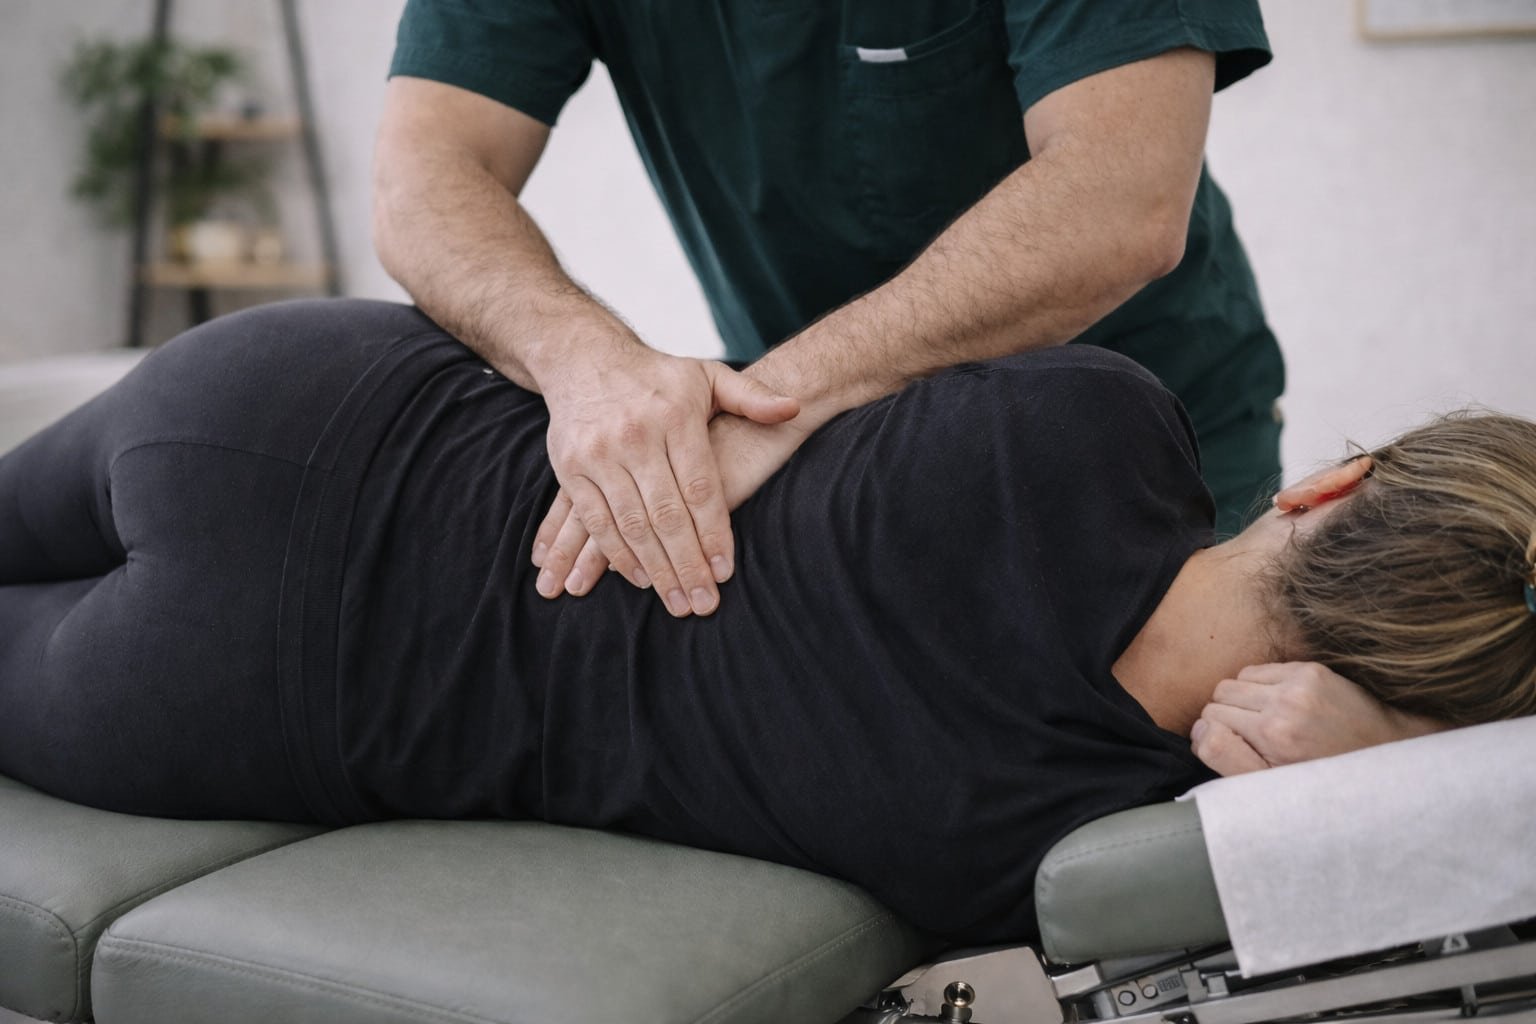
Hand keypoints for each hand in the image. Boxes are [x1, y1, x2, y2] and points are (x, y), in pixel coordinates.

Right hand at [533, 342, 796, 615]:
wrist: (583, 356)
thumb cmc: (656, 376)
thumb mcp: (707, 375)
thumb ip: (751, 397)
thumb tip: (794, 408)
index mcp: (675, 417)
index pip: (700, 488)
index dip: (714, 534)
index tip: (725, 571)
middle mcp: (635, 436)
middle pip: (666, 515)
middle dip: (687, 564)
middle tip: (703, 604)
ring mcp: (599, 453)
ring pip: (631, 525)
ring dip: (655, 569)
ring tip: (677, 601)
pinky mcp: (570, 467)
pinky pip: (596, 520)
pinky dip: (616, 554)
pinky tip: (640, 577)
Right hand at [1191, 662, 1446, 775]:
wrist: (1386, 757)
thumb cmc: (1326, 781)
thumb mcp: (1272, 787)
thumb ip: (1225, 758)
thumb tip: (1198, 727)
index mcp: (1272, 737)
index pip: (1207, 721)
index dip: (1215, 736)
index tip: (1237, 750)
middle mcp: (1285, 705)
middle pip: (1218, 697)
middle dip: (1227, 716)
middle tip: (1253, 739)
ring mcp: (1300, 684)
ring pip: (1236, 680)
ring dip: (1242, 699)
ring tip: (1267, 722)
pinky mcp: (1312, 670)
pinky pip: (1260, 669)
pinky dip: (1262, 686)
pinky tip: (1282, 706)